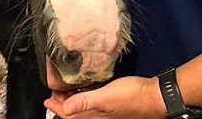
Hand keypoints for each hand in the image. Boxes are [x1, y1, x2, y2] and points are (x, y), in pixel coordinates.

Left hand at [44, 76, 165, 118]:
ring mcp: (107, 110)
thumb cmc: (132, 97)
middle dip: (63, 104)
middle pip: (76, 113)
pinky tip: (85, 86)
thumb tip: (64, 109)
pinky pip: (94, 101)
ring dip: (73, 100)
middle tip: (54, 92)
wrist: (154, 96)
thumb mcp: (105, 98)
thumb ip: (85, 102)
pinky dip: (85, 95)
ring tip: (66, 88)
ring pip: (84, 108)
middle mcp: (100, 116)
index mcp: (96, 116)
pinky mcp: (113, 102)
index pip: (70, 116)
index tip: (47, 100)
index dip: (56, 108)